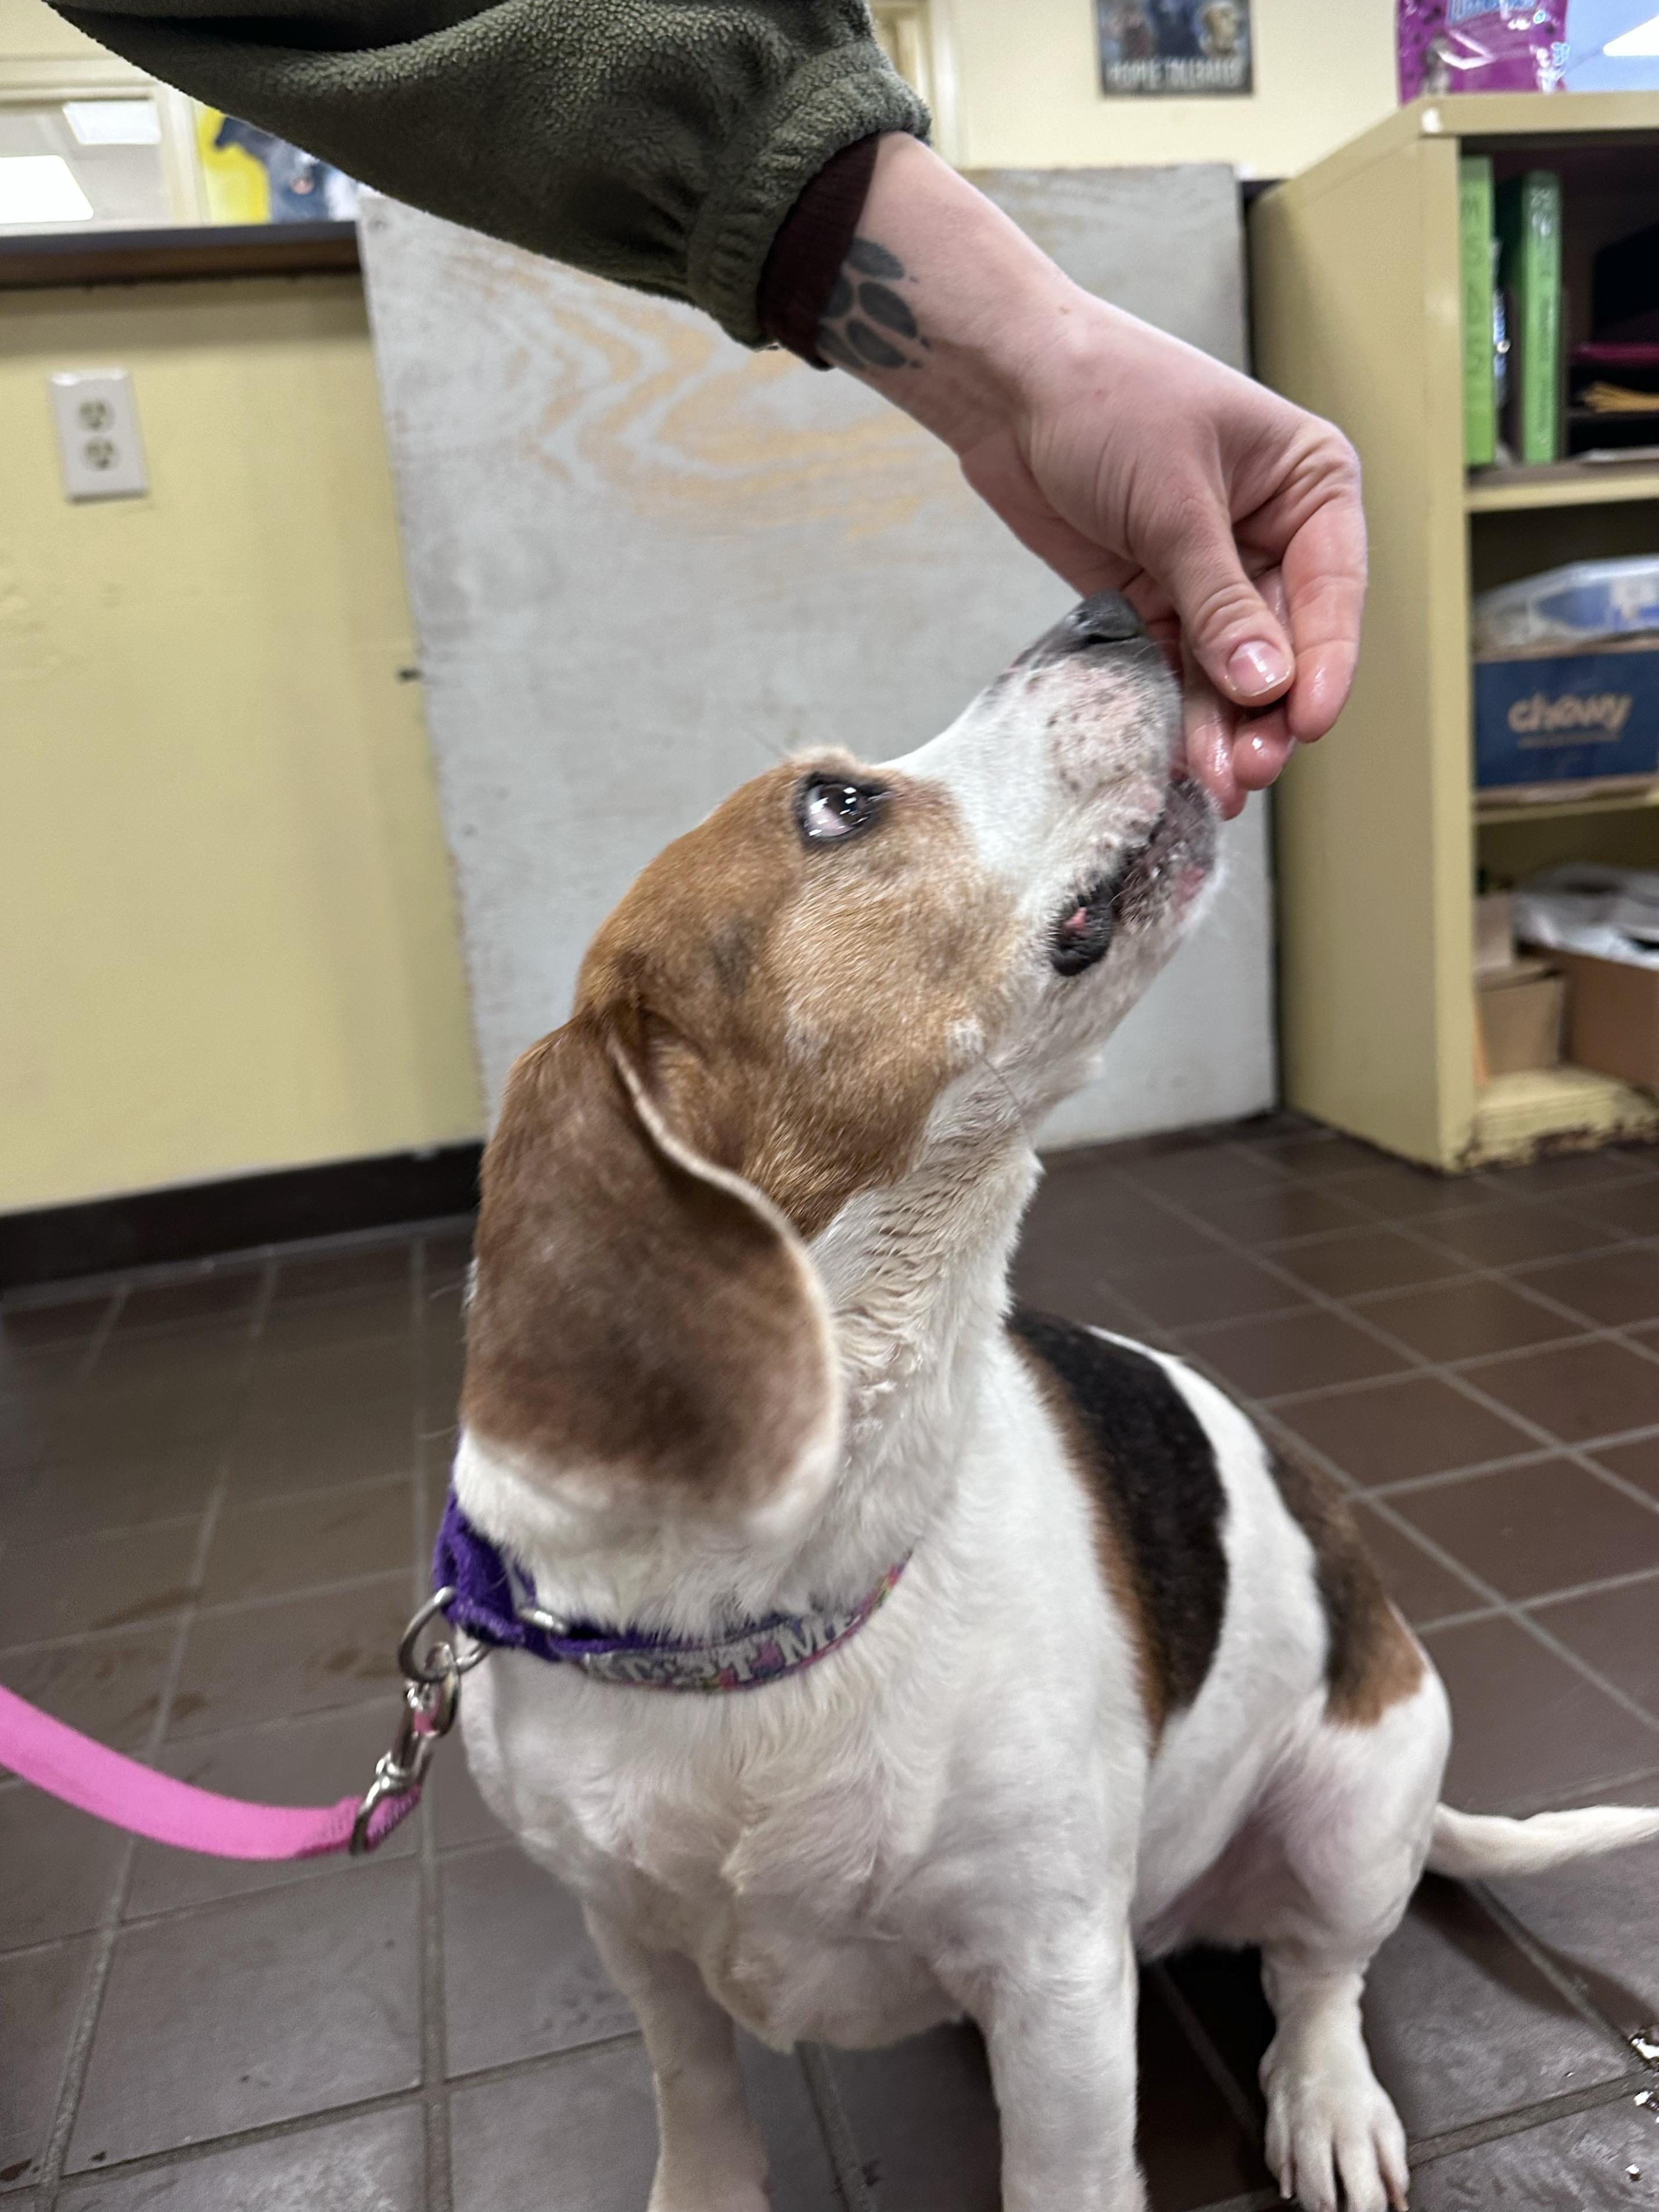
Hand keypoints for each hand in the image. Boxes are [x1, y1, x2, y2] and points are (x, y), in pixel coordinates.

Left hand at [824, 137, 1365, 817]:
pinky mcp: (1155, 598)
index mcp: (1307, 484)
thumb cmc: (1106, 398)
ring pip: (1230, 669)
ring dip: (1224, 726)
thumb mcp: (1172, 501)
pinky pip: (1176, 668)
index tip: (1309, 720)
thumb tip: (1265, 686)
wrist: (1010, 386)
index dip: (1324, 661)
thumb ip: (1217, 600)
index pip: (1332, 588)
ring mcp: (1213, 572)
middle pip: (1284, 642)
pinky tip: (1177, 760)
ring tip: (1217, 785)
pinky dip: (1177, 712)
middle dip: (1267, 711)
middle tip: (1252, 770)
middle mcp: (1271, 533)